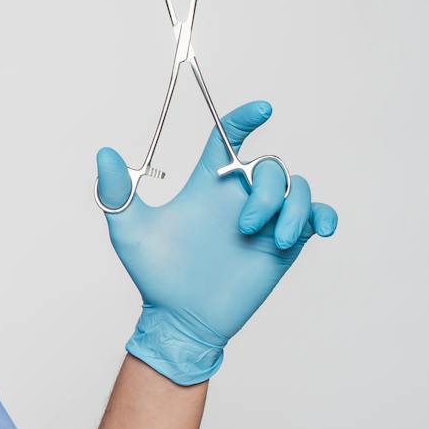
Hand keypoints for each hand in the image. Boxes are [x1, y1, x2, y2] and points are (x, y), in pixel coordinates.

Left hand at [95, 100, 338, 384]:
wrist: (181, 319)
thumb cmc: (155, 276)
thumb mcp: (129, 232)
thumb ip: (116, 192)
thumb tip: (104, 151)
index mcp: (207, 184)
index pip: (228, 138)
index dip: (244, 118)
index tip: (261, 109)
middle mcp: (238, 196)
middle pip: (269, 166)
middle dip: (266, 192)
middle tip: (243, 228)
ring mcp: (264, 219)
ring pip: (297, 188)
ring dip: (291, 209)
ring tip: (274, 239)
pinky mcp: (283, 244)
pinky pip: (315, 216)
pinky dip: (324, 216)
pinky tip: (321, 230)